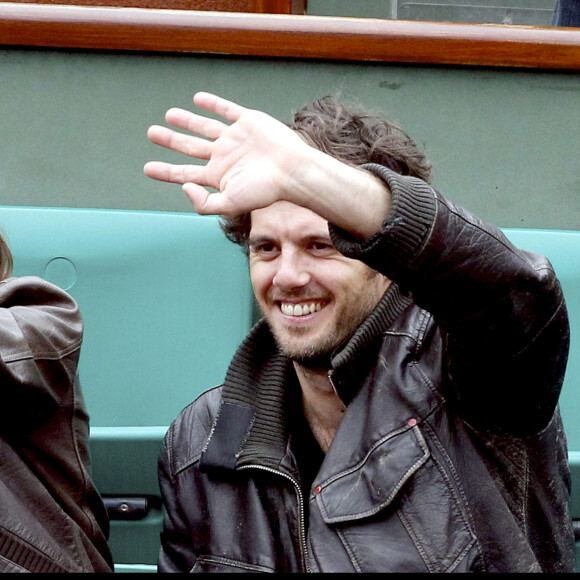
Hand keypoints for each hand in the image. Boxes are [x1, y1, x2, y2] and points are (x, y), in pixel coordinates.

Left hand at [144, 92, 311, 215]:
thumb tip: (184, 186)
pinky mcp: (248, 122)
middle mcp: (224, 156)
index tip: (147, 168)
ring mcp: (235, 138)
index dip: (166, 171)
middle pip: (190, 147)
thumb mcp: (230, 204)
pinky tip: (198, 99)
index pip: (185, 173)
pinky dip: (213, 104)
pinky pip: (226, 110)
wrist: (292, 170)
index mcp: (218, 176)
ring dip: (187, 121)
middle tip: (152, 133)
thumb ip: (204, 203)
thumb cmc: (265, 191)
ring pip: (205, 127)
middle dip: (171, 140)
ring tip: (170, 115)